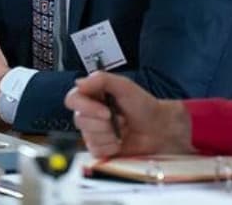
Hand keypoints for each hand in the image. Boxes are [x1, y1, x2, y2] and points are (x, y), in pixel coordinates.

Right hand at [65, 72, 192, 158]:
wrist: (158, 128)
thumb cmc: (143, 105)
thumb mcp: (124, 85)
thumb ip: (101, 80)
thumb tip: (79, 83)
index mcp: (92, 96)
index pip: (72, 100)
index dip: (86, 107)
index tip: (106, 111)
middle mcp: (89, 114)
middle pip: (80, 121)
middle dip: (104, 123)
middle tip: (121, 119)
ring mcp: (93, 133)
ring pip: (89, 137)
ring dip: (110, 135)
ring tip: (123, 129)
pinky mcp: (99, 149)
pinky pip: (96, 150)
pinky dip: (111, 147)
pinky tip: (120, 141)